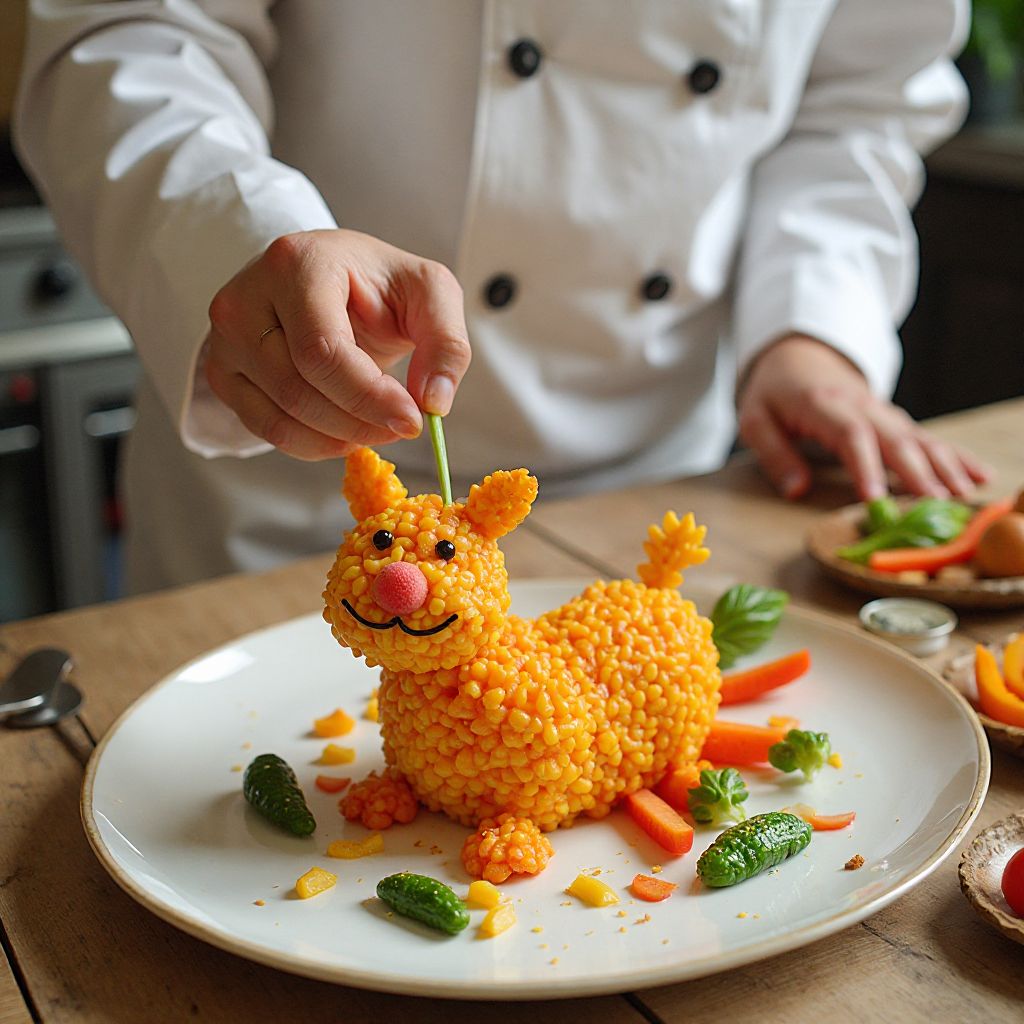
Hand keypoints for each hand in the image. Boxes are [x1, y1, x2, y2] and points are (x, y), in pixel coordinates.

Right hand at [205, 229, 470, 458]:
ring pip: (282, 416)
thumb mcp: (429, 293)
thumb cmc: (377, 285)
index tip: (412, 421)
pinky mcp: (222, 372)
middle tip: (402, 426)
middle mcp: (245, 298)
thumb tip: (434, 402)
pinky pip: (266, 429)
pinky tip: (347, 430)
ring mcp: (225, 339)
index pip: (322, 351)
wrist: (330, 281)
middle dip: (360, 422)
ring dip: (341, 437)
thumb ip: (446, 342)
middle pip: (299, 390)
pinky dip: (314, 443)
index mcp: (295, 263)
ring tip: (379, 425)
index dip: (368, 397)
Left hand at [737, 335, 990, 499]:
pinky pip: (927, 437)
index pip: (850, 434)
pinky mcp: (894, 420)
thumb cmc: (774, 391)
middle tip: (935, 504)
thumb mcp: (755, 418)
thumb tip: (796, 491)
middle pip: (894, 437)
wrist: (798, 353)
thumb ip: (775, 454)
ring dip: (944, 465)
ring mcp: (882, 412)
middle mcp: (861, 405)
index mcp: (823, 403)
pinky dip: (954, 456)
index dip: (865, 465)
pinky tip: (978, 476)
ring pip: (918, 438)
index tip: (875, 497)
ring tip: (963, 495)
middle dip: (917, 471)